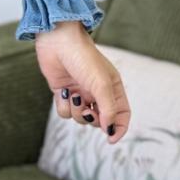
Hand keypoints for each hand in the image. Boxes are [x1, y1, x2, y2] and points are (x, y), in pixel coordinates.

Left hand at [34, 20, 130, 143]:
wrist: (57, 40)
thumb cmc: (83, 58)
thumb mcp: (101, 84)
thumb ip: (108, 109)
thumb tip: (109, 130)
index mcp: (112, 88)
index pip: (122, 115)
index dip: (119, 128)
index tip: (110, 139)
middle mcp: (97, 92)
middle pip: (99, 120)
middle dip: (92, 119)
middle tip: (87, 110)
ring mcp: (80, 92)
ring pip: (80, 117)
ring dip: (76, 112)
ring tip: (74, 96)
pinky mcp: (64, 92)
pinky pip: (65, 111)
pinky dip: (64, 105)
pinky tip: (64, 92)